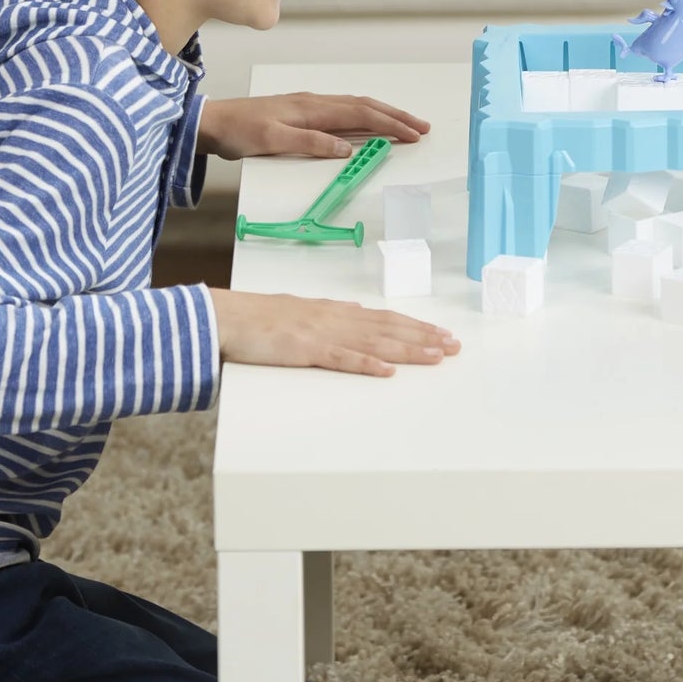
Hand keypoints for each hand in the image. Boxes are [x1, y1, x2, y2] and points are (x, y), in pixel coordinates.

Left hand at [197, 93, 430, 159]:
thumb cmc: (238, 131)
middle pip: (365, 106)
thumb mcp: (272, 141)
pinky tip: (368, 122)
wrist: (210, 121)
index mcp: (313, 108)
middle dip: (396, 116)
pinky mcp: (303, 111)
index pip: (361, 115)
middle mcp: (315, 102)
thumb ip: (311, 144)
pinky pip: (343, 110)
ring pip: (356, 106)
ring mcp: (309, 105)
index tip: (413, 134)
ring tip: (405, 124)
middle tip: (422, 127)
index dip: (390, 125)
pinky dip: (364, 116)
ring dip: (383, 114)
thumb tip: (346, 150)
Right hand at [209, 288, 460, 376]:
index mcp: (337, 311)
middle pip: (389, 329)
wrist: (227, 317)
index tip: (443, 333)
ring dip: (408, 350)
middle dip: (424, 338)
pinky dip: (367, 365)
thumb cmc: (262, 317)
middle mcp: (337, 318)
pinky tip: (388, 371)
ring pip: (375, 343)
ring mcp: (323, 333)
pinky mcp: (305, 350)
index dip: (417, 326)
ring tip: (436, 356)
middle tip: (454, 345)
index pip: (386, 319)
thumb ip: (333, 312)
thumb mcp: (305, 310)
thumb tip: (359, 310)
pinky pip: (342, 359)